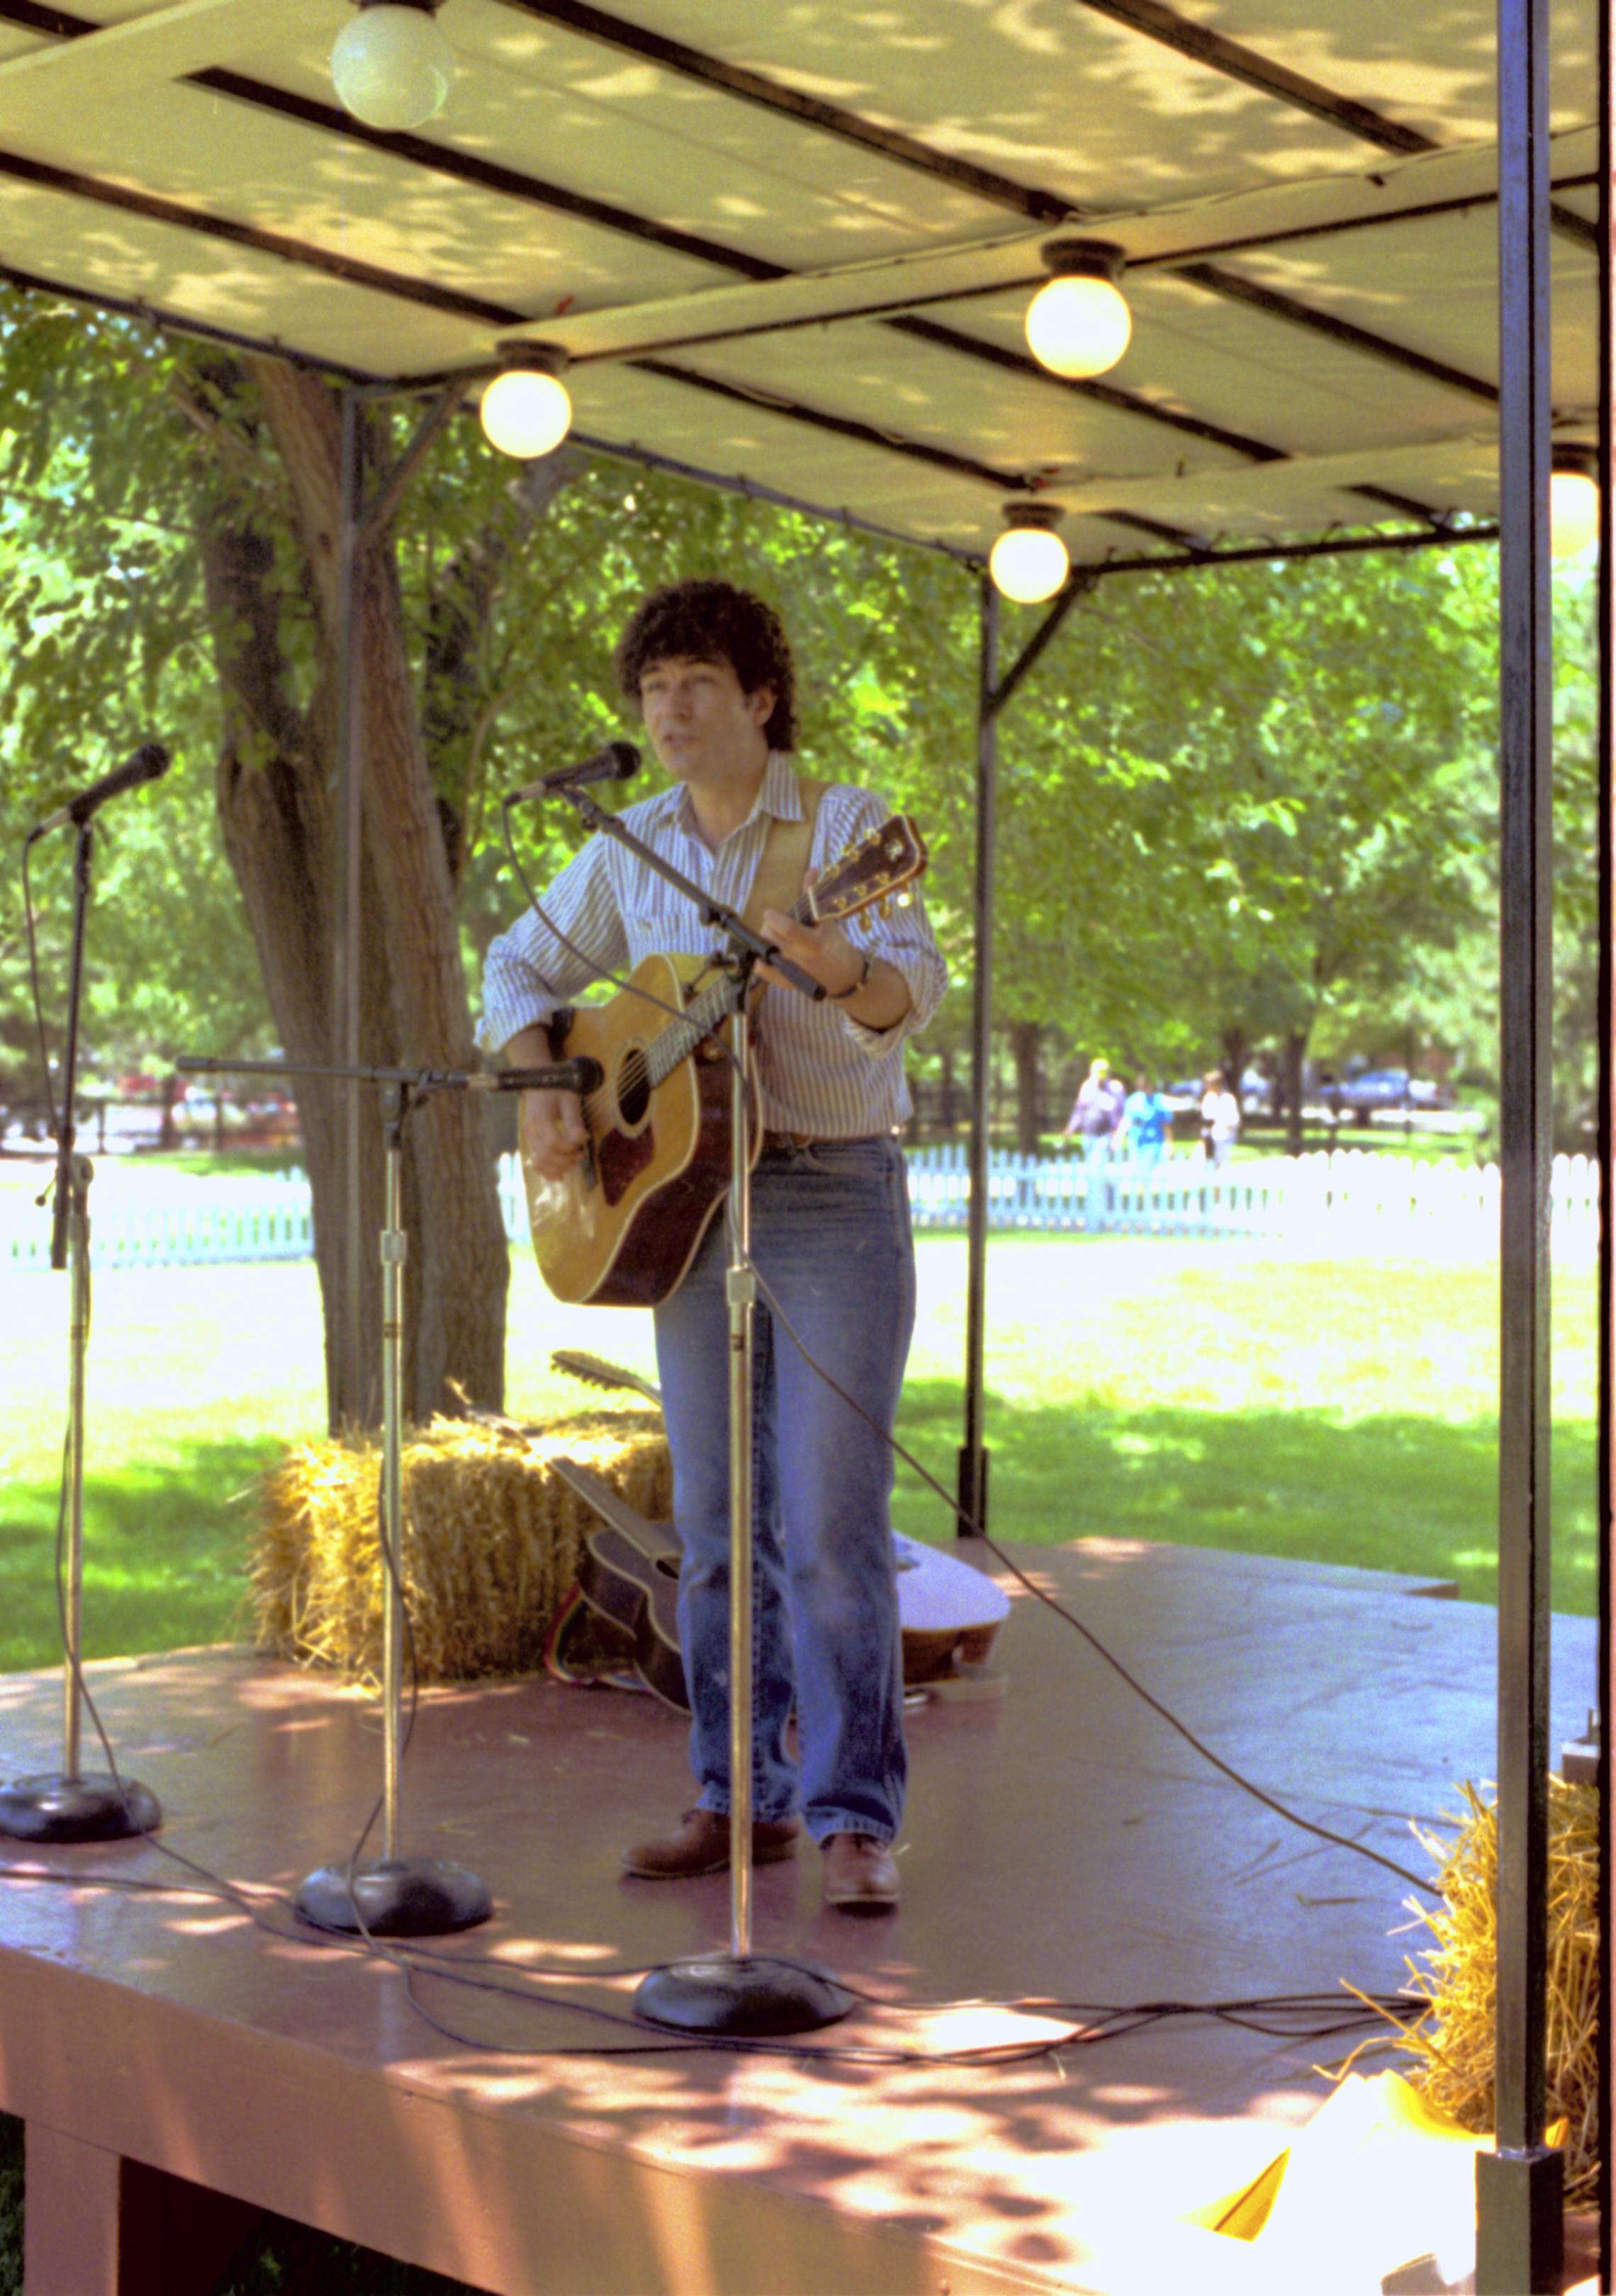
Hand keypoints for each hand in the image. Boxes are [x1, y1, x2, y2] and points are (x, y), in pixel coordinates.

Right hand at [521, 1087, 585, 1181]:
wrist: (539, 1085)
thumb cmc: (557, 1091)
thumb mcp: (569, 1101)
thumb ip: (574, 1120)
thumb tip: (581, 1138)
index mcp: (540, 1118)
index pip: (554, 1142)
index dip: (569, 1148)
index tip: (582, 1143)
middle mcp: (531, 1130)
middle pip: (546, 1155)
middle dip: (566, 1160)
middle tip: (580, 1156)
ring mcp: (528, 1137)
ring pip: (539, 1161)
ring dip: (557, 1168)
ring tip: (572, 1164)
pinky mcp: (530, 1141)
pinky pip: (535, 1161)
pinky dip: (546, 1171)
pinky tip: (558, 1175)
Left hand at [759, 869, 863, 998]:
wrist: (843, 974)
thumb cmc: (834, 943)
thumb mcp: (826, 919)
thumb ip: (813, 895)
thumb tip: (812, 869)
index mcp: (815, 944)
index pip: (787, 929)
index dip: (773, 918)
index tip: (770, 912)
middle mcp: (802, 960)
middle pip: (772, 938)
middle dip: (769, 926)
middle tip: (775, 923)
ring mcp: (792, 974)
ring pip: (765, 950)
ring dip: (766, 939)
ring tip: (775, 936)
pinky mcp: (785, 984)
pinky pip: (762, 971)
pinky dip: (759, 959)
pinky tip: (767, 950)